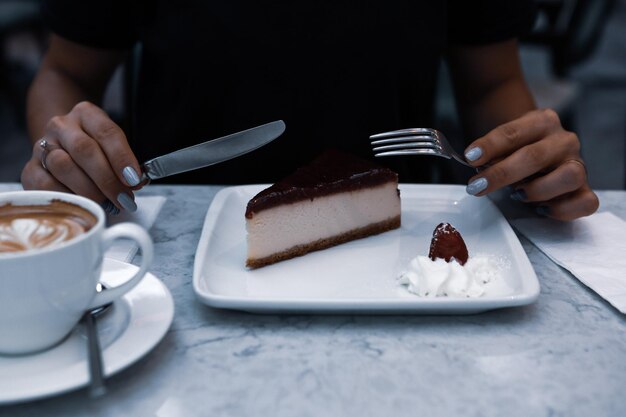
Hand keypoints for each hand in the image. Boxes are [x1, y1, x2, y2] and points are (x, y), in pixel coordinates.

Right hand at [21, 101, 143, 213]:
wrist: (62, 146)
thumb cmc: (97, 150)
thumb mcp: (114, 148)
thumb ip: (126, 164)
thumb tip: (135, 183)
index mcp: (87, 114)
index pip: (106, 132)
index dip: (121, 157)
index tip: (133, 179)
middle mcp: (62, 126)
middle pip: (84, 150)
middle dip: (107, 179)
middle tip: (123, 198)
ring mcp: (42, 146)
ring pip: (63, 166)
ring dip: (89, 190)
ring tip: (105, 203)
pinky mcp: (30, 169)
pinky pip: (46, 185)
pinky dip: (68, 197)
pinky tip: (82, 204)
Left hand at [463, 109, 598, 220]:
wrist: (539, 155)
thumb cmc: (517, 151)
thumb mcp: (502, 145)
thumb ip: (492, 152)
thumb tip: (475, 162)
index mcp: (542, 121)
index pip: (514, 133)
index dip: (491, 145)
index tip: (470, 158)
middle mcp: (564, 141)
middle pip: (535, 156)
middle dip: (502, 174)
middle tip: (477, 186)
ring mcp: (579, 165)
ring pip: (569, 176)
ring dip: (537, 189)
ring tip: (516, 195)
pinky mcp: (585, 190)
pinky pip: (586, 202)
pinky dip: (562, 209)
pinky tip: (540, 209)